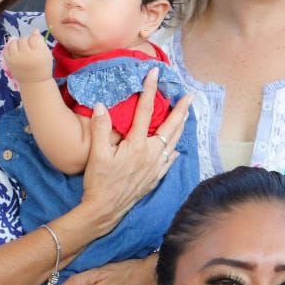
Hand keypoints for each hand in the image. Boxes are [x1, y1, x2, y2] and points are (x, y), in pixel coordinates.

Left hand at [2, 33, 52, 84]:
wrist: (34, 82)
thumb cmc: (42, 67)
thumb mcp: (46, 53)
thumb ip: (40, 41)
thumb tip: (34, 30)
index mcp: (37, 53)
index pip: (33, 37)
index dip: (35, 38)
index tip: (36, 44)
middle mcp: (24, 55)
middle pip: (23, 39)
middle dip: (27, 41)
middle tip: (30, 48)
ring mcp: (15, 59)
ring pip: (13, 42)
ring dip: (18, 43)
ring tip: (22, 49)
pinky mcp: (8, 62)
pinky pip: (6, 49)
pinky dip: (10, 48)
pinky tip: (15, 51)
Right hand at [79, 69, 189, 228]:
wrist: (104, 210)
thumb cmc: (99, 181)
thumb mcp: (96, 153)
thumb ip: (101, 127)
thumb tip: (101, 105)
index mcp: (136, 145)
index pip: (145, 111)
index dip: (149, 90)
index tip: (154, 74)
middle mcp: (151, 154)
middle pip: (169, 127)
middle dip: (180, 109)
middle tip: (188, 96)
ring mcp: (155, 167)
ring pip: (173, 142)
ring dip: (180, 127)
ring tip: (186, 115)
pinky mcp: (154, 178)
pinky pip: (169, 161)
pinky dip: (174, 150)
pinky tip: (176, 148)